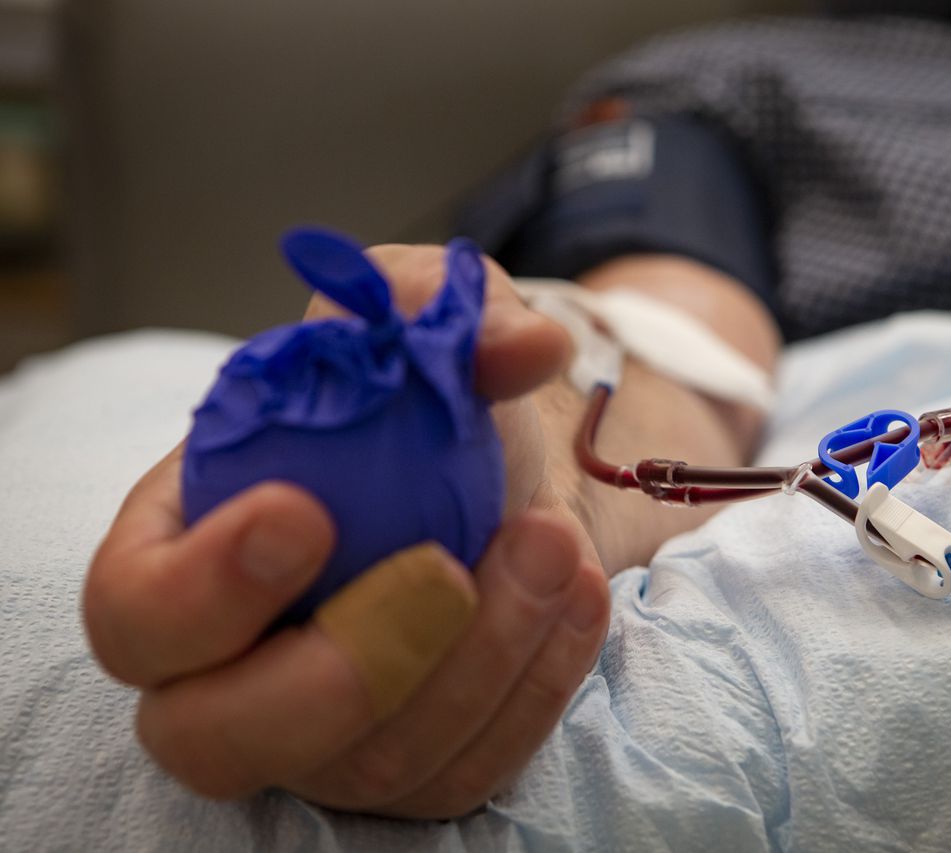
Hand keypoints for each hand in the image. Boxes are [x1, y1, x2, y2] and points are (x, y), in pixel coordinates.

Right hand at [83, 245, 610, 817]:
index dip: (203, 588)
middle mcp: (234, 667)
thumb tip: (528, 345)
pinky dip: (536, 685)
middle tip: (445, 569)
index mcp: (184, 551)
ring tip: (555, 543)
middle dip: (342, 667)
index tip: (306, 513)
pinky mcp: (420, 765)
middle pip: (219, 735)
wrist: (507, 477)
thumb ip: (442, 307)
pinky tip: (580, 594)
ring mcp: (327, 736)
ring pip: (372, 764)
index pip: (139, 613)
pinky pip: (467, 770)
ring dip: (480, 659)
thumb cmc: (428, 404)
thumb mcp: (424, 319)